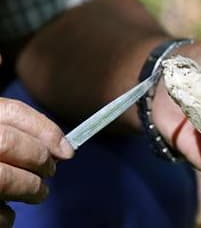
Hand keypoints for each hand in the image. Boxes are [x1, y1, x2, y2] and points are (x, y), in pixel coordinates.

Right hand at [0, 98, 73, 226]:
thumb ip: (10, 129)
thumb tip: (54, 141)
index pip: (11, 111)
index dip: (45, 130)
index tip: (67, 150)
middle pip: (7, 142)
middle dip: (38, 158)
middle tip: (50, 172)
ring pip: (2, 178)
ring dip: (30, 188)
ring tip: (38, 193)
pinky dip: (5, 217)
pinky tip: (7, 215)